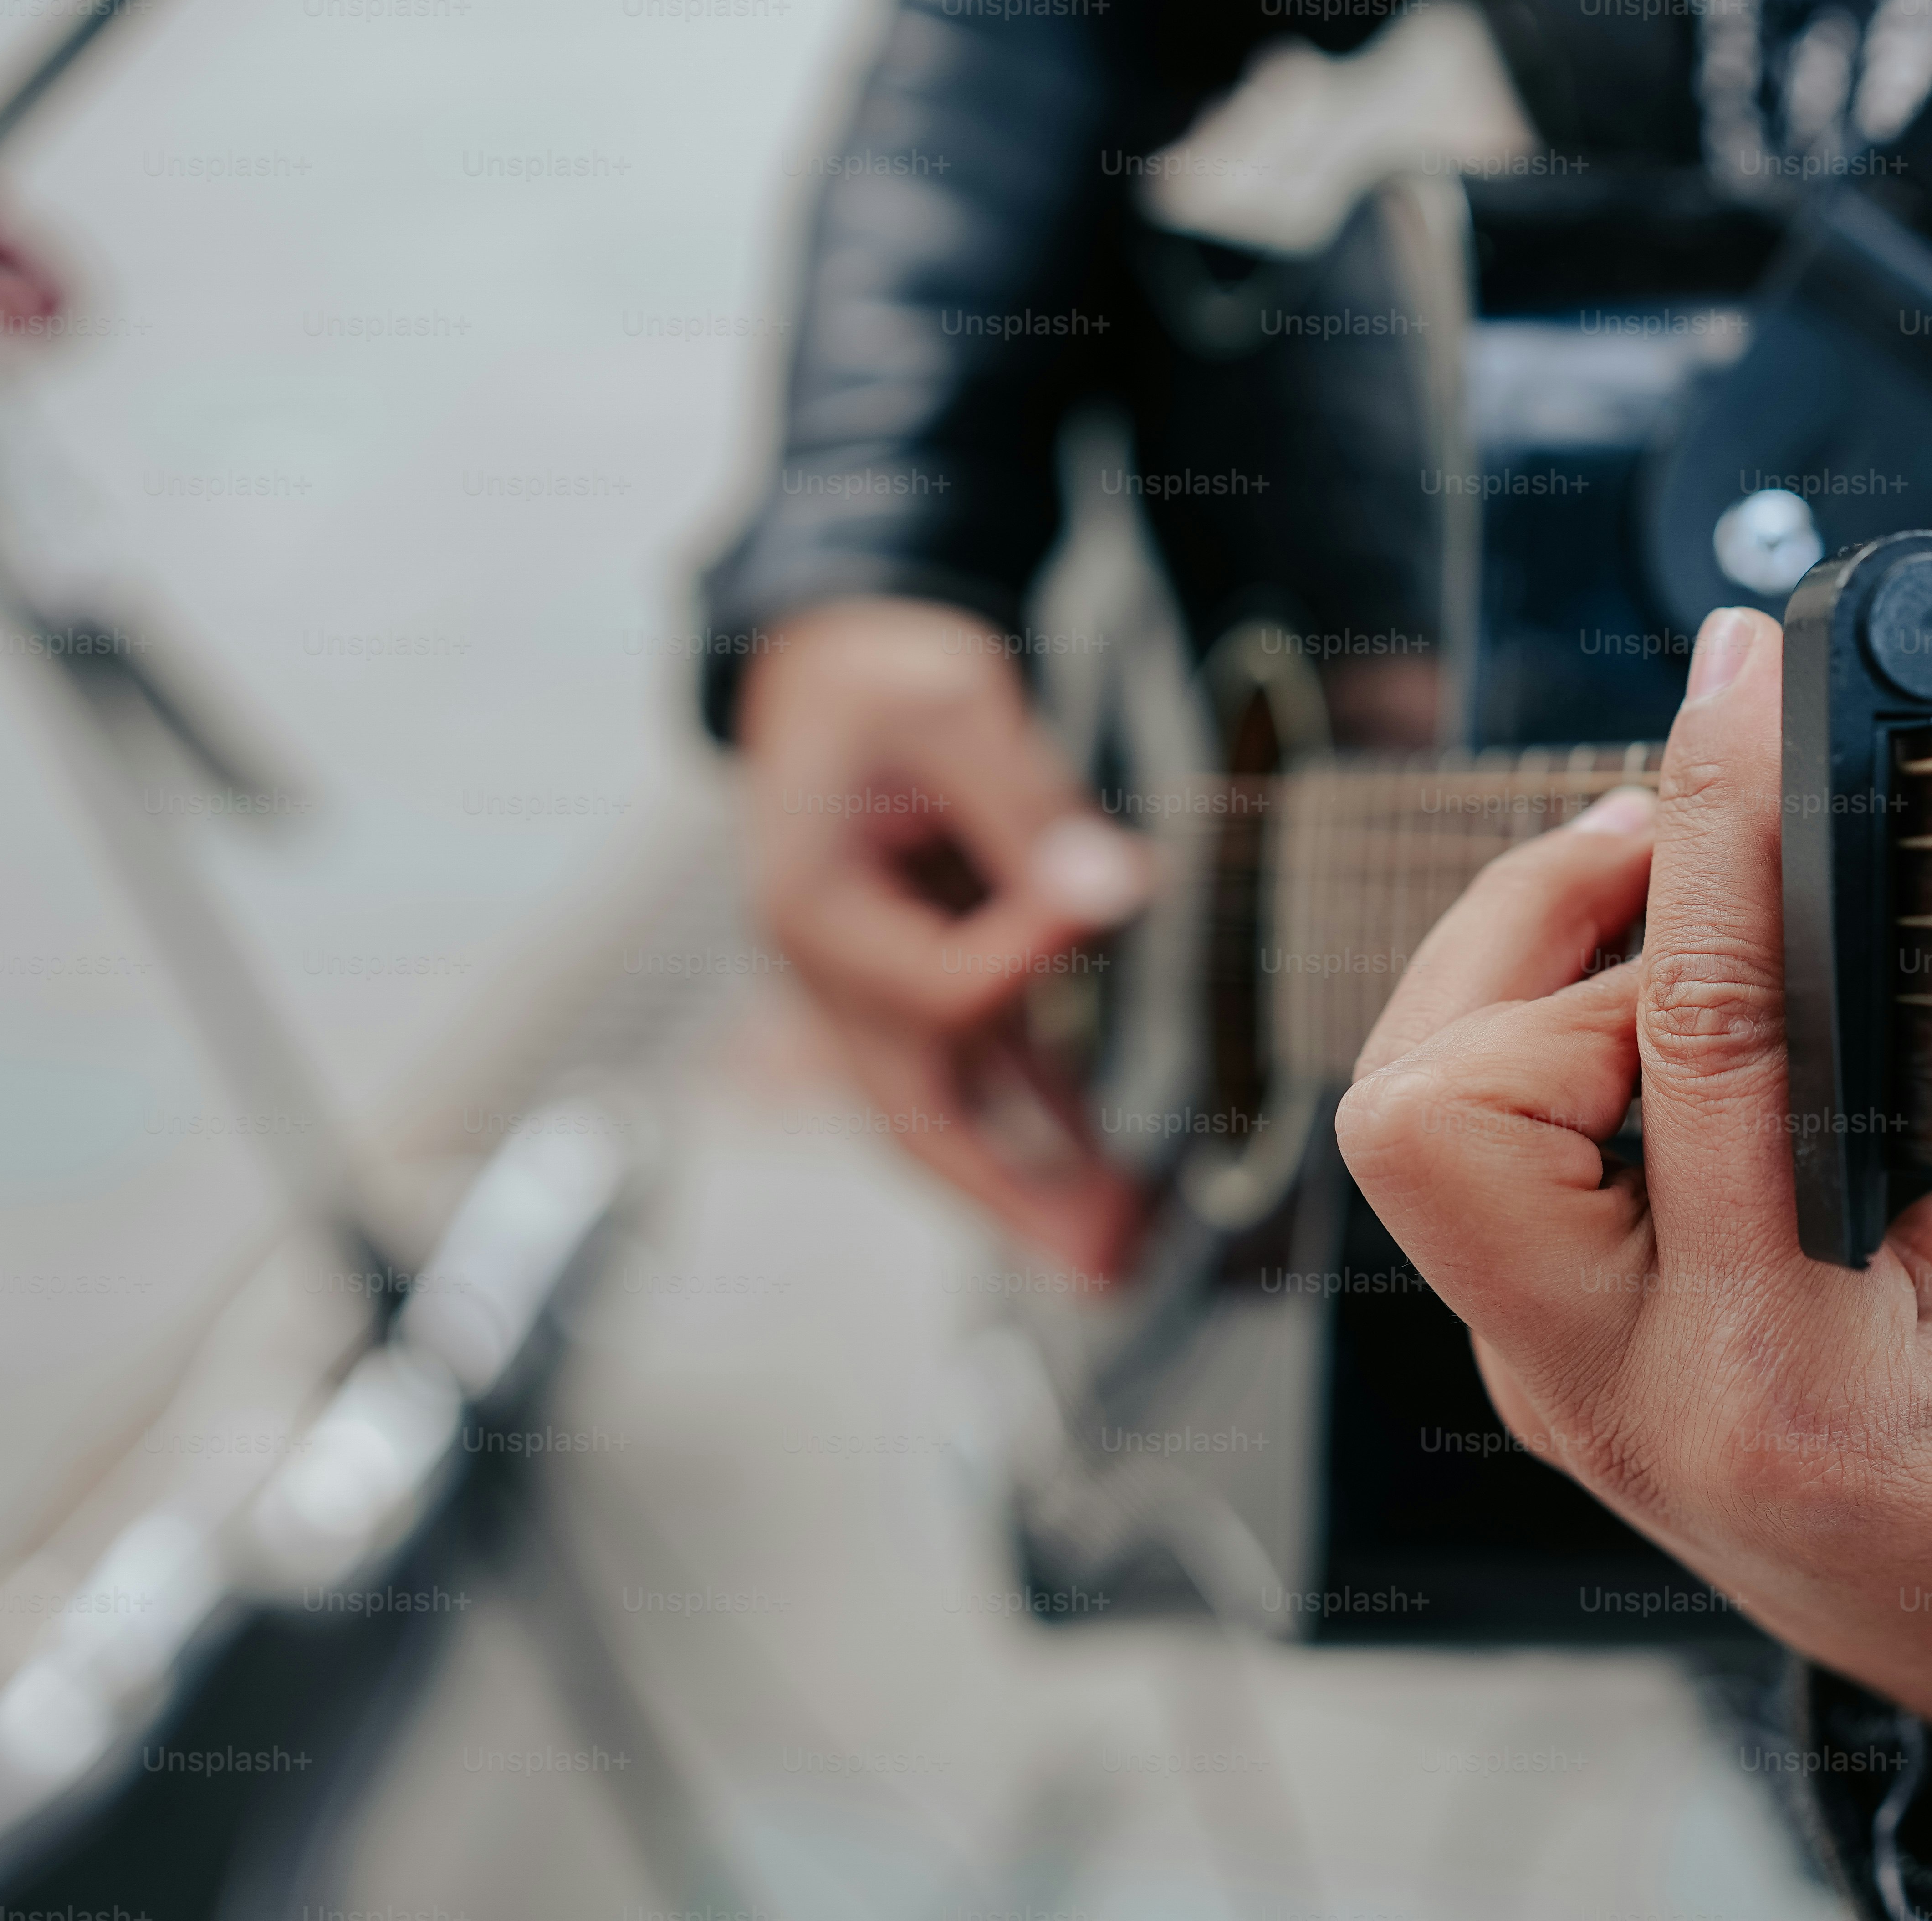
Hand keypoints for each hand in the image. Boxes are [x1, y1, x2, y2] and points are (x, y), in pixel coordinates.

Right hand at [740, 598, 1150, 1276]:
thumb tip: (1110, 890)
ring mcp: (869, 988)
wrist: (827, 666)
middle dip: (1009, 1195)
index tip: (1106, 893)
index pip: (934, 981)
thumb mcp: (947, 701)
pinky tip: (1109, 1166)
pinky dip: (1042, 1121)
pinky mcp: (917, 980)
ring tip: (1122, 1250)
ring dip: (1031, 1183)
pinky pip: (981, 1072)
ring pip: (947, 1114)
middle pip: (912, 1113)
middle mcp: (828, 970)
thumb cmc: (880, 674)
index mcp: (809, 904)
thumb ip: (1021, 799)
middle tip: (1104, 1264)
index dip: (1027, 950)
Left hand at [1335, 608, 1931, 1755]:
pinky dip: (1535, 1028)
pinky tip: (1652, 991)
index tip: (1744, 680)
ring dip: (1520, 964)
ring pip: (1415, 1114)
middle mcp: (1615, 1388)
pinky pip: (1461, 1148)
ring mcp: (1545, 1371)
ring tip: (1667, 888)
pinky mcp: (1524, 1340)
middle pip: (1441, 1109)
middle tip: (1683, 834)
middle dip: (1546, 924)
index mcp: (1781, 1382)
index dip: (1724, 833)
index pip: (1705, 1048)